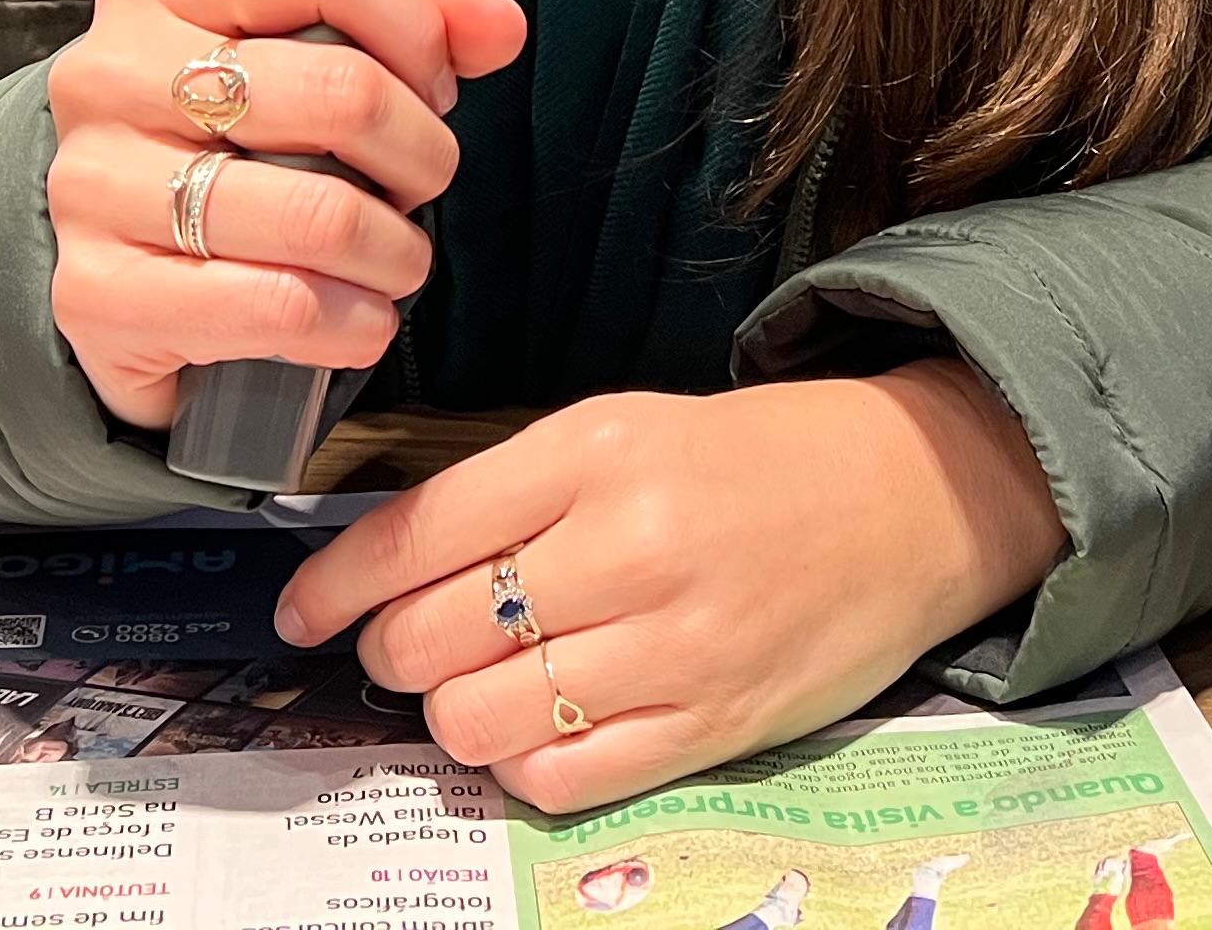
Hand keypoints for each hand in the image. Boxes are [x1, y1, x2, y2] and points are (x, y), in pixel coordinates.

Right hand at [42, 0, 525, 429]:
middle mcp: (110, 73)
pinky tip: (356, 320)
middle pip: (342, 90)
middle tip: (418, 182)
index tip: (431, 84)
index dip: (416, 26)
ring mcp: (93, 185)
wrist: (114, 273)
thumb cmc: (228, 149)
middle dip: (421, 153)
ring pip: (320, 213)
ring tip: (395, 259)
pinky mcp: (99, 295)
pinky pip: (278, 306)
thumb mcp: (309, 59)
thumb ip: (419, 23)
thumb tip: (496, 20)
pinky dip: (351, 323)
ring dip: (396, 252)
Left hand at [273, 365, 1067, 808]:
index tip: (302, 611)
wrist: (910, 493)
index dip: (335, 585)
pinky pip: (563, 779)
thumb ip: (509, 493)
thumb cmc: (751, 462)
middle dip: (394, 654)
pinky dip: (526, 765)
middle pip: (431, 636)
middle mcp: (627, 543)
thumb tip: (382, 569)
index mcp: (593, 450)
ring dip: (456, 716)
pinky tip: (542, 728)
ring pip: (480, 719)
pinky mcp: (713, 722)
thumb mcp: (622, 431)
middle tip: (411, 647)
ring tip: (484, 686)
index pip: (415, 533)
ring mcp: (673, 643)